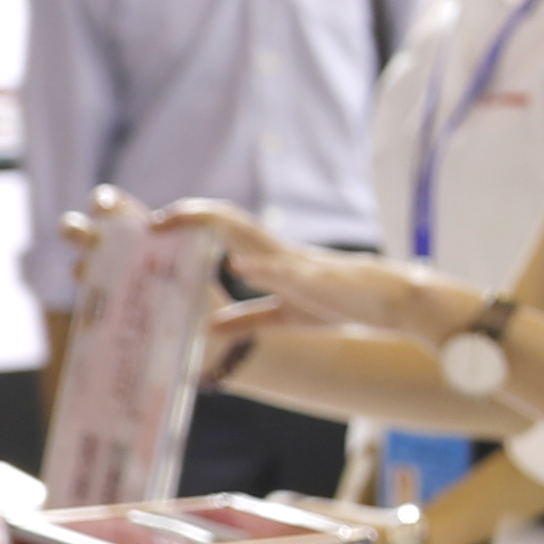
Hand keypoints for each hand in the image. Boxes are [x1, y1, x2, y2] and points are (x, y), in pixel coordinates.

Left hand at [151, 199, 461, 343]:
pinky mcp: (318, 280)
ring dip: (212, 225)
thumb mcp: (284, 316)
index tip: (153, 230)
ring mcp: (297, 262)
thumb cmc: (341, 304)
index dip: (188, 224)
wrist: (393, 302)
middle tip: (150, 223)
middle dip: (188, 217)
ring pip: (249, 234)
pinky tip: (238, 264)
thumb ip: (247, 320)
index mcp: (270, 258)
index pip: (222, 230)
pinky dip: (262, 267)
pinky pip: (286, 270)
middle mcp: (278, 251)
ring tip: (178, 222)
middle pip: (227, 222)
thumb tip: (207, 326)